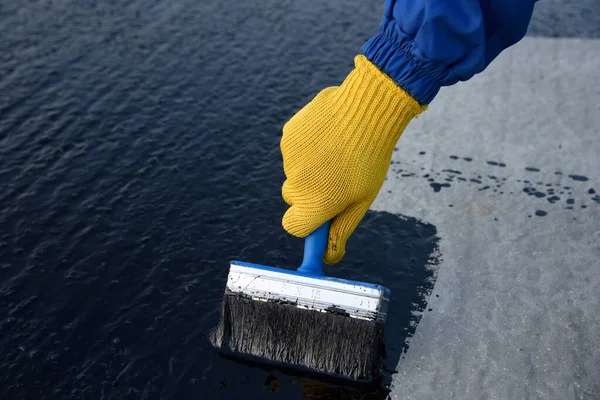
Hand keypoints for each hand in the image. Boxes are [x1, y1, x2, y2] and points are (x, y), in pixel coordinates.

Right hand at [280, 55, 424, 263]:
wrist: (368, 108)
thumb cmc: (370, 158)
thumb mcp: (362, 199)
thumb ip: (341, 230)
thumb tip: (328, 258)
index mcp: (315, 204)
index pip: (294, 227)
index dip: (307, 222)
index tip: (320, 214)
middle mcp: (296, 183)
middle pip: (293, 198)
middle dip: (309, 193)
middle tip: (336, 177)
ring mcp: (289, 158)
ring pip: (294, 172)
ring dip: (310, 167)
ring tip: (337, 150)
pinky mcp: (287, 135)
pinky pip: (292, 149)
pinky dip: (306, 146)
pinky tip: (328, 134)